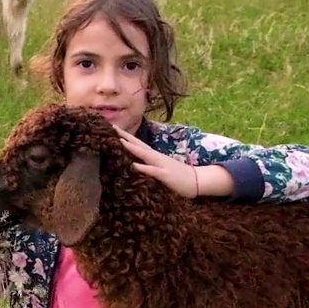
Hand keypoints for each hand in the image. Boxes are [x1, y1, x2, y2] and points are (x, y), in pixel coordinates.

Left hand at [115, 127, 230, 197]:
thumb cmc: (178, 176)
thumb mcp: (161, 168)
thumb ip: (149, 164)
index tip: (112, 128)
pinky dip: (144, 167)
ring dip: (132, 148)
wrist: (197, 181)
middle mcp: (156, 157)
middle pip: (138, 144)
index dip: (124, 136)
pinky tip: (134, 165)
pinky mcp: (166, 175)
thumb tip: (135, 163)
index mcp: (154, 156)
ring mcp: (161, 165)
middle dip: (124, 136)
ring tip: (119, 141)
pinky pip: (153, 171)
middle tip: (111, 127)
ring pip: (144, 154)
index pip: (137, 144)